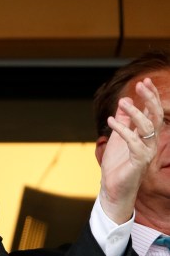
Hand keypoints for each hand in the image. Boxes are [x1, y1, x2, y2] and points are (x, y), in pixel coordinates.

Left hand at [99, 78, 162, 223]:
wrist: (113, 188)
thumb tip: (125, 99)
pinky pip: (134, 142)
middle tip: (142, 84)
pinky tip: (110, 121)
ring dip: (136, 113)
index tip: (145, 81)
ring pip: (148, 128)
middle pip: (157, 117)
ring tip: (123, 103)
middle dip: (150, 99)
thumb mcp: (118, 136)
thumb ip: (123, 120)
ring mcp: (146, 152)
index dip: (151, 96)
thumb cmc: (118, 164)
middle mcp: (150, 143)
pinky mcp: (138, 162)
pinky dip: (122, 130)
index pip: (154, 112)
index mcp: (146, 136)